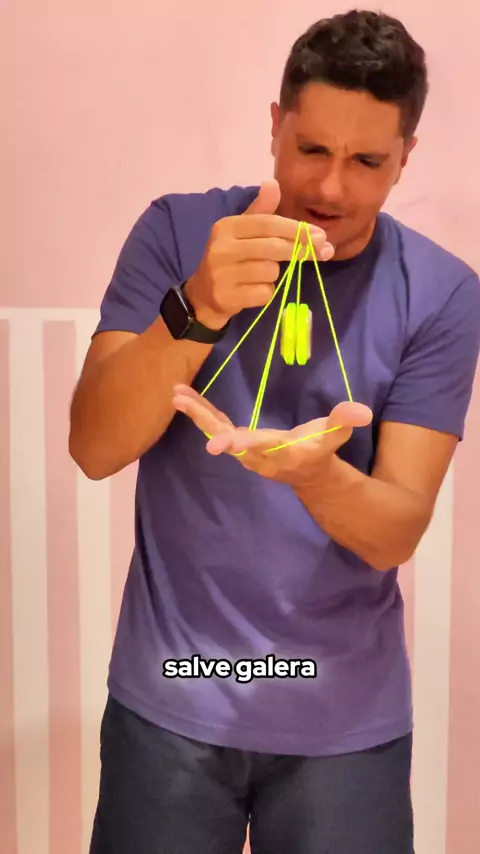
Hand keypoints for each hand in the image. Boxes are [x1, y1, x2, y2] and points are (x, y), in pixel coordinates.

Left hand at [172, 384, 372, 486]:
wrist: (307, 475)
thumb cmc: (321, 450)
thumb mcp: (335, 436)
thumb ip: (345, 421)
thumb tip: (362, 411)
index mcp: (281, 452)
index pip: (260, 447)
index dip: (241, 443)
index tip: (220, 441)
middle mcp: (257, 454)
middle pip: (228, 438)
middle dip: (206, 422)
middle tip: (183, 403)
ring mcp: (243, 451)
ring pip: (216, 431)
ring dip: (196, 414)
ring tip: (176, 394)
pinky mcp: (236, 442)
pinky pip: (215, 426)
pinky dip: (199, 412)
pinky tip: (183, 396)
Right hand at [184, 179, 334, 329]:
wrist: (204, 294)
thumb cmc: (230, 258)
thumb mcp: (242, 231)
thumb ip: (261, 210)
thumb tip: (273, 183)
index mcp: (227, 227)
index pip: (268, 224)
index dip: (297, 229)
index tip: (320, 235)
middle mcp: (221, 248)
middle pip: (273, 247)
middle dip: (300, 250)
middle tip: (322, 252)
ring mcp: (222, 274)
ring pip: (270, 272)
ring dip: (276, 275)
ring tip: (263, 275)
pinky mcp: (227, 297)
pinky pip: (263, 293)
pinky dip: (266, 293)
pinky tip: (255, 290)